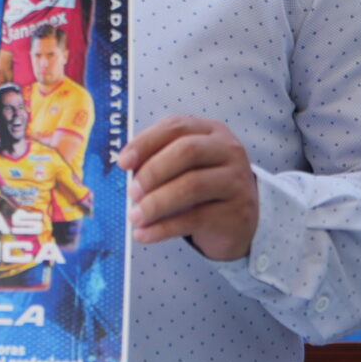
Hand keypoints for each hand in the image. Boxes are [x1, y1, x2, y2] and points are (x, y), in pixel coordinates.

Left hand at [121, 116, 258, 259]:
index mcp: (211, 131)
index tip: (122, 163)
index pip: (175, 127)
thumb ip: (157, 160)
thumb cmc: (200, 187)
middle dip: (152, 171)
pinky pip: (196, 218)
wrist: (236, 221)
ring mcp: (237, 181)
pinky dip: (164, 228)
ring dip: (156, 203)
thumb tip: (126, 167)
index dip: (145, 143)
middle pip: (187, 151)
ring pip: (192, 185)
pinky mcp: (238, 212)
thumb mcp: (182, 167)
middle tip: (131, 192)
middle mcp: (229, 151)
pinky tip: (145, 234)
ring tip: (135, 216)